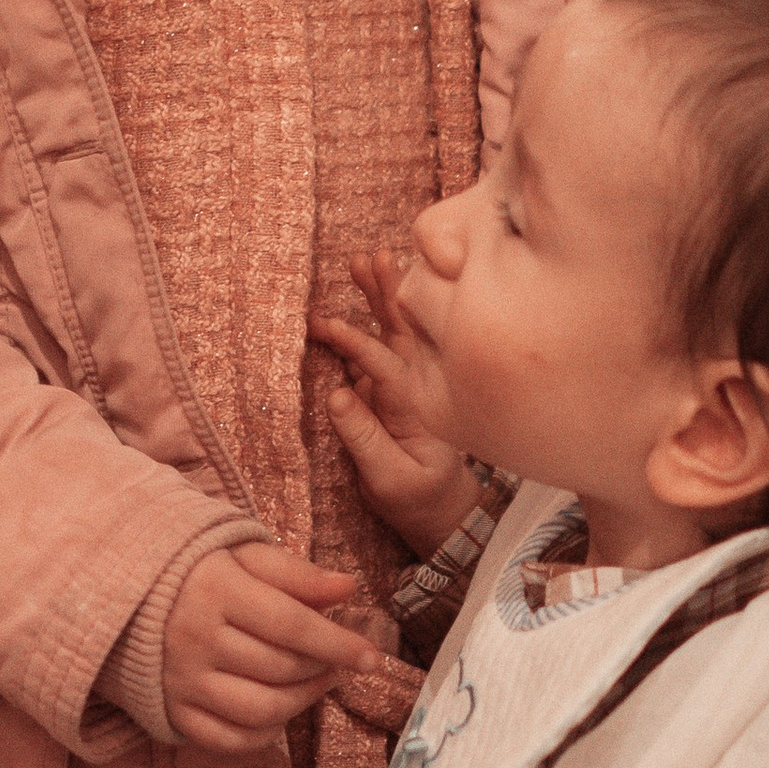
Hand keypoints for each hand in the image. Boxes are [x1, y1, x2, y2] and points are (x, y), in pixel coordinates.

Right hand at [162, 542, 375, 757]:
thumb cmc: (195, 570)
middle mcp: (194, 640)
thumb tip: (348, 588)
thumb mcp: (242, 554)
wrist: (121, 595)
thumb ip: (295, 573)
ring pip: (261, 710)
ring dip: (302, 701)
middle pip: (280, 669)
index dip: (337, 644)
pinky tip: (280, 710)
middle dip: (322, 667)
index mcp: (214, 591)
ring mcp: (181, 682)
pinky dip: (266, 734)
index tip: (372, 657)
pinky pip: (230, 740)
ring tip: (315, 682)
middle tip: (336, 658)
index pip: (291, 625)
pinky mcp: (172, 711)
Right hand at [312, 252, 471, 554]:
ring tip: (364, 260)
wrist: (439, 508)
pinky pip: (374, 348)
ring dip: (379, 296)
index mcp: (416, 406)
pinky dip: (368, 317)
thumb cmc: (416, 497)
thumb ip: (363, 438)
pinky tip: (361, 289)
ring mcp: (399, 384)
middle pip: (400, 331)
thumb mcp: (389, 478)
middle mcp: (412, 386)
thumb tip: (335, 395)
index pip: (388, 365)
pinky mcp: (384, 389)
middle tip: (368, 258)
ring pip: (391, 331)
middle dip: (385, 294)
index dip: (359, 345)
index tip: (329, 329)